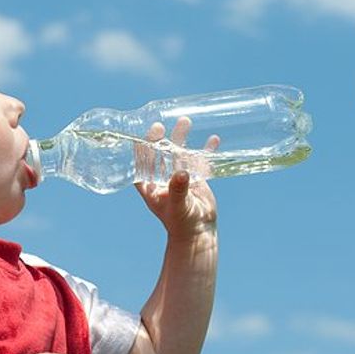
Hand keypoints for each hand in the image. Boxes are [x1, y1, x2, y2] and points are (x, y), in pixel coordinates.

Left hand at [135, 117, 218, 239]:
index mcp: (150, 185)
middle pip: (160, 153)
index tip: (147, 134)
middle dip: (162, 138)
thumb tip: (181, 173)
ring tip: (185, 120)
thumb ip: (178, 190)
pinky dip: (205, 150)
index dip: (142, 147)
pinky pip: (199, 160)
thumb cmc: (181, 223)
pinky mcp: (195, 178)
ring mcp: (179, 177)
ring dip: (181, 138)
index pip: (142, 162)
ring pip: (179, 153)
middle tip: (163, 124)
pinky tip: (213, 139)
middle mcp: (162, 178)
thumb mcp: (177, 206)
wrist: (198, 232)